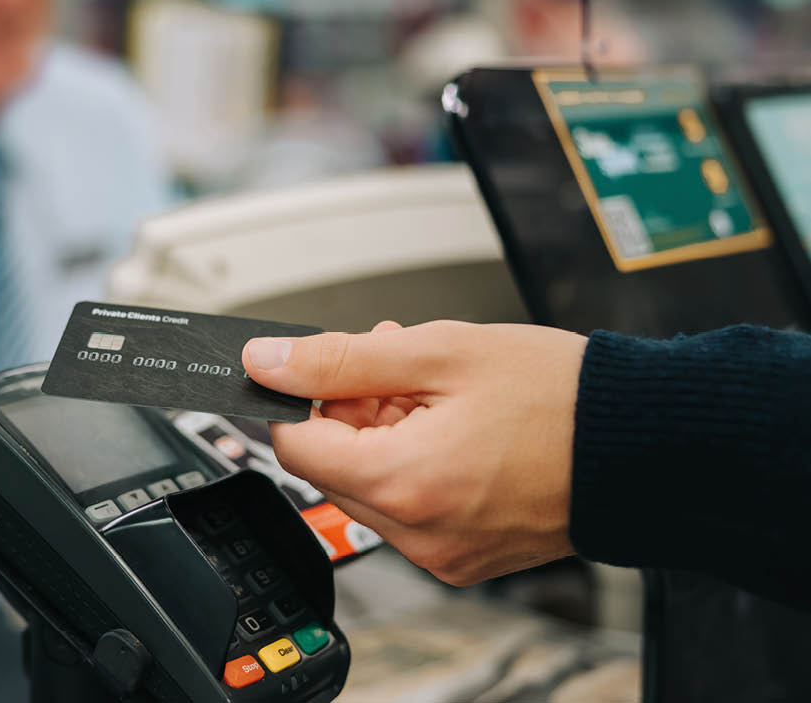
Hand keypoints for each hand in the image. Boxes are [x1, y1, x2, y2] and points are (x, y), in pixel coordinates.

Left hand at [242, 320, 587, 585]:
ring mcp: (444, 553)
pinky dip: (415, 466)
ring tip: (433, 390)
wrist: (644, 445)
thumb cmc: (561, 396)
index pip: (295, 447)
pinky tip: (451, 426)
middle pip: (333, 469)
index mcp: (405, 483)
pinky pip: (411, 510)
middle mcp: (419, 534)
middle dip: (352, 412)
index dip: (301, 399)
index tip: (323, 370)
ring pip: (372, 487)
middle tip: (396, 367)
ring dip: (384, 434)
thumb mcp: (440, 353)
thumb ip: (340, 359)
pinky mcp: (466, 558)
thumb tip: (267, 361)